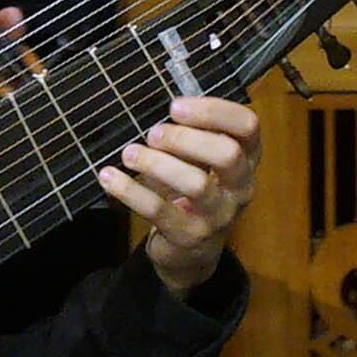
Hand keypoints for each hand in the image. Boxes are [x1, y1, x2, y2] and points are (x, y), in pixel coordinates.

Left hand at [100, 94, 260, 296]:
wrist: (190, 249)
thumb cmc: (193, 192)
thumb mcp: (200, 162)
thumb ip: (191, 136)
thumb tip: (166, 109)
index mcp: (246, 159)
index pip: (248, 126)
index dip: (214, 111)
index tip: (175, 107)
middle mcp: (240, 187)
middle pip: (228, 154)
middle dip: (185, 139)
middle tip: (152, 134)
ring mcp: (218, 214)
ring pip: (196, 184)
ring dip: (157, 164)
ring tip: (129, 154)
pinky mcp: (189, 236)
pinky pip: (159, 211)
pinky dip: (130, 190)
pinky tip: (109, 176)